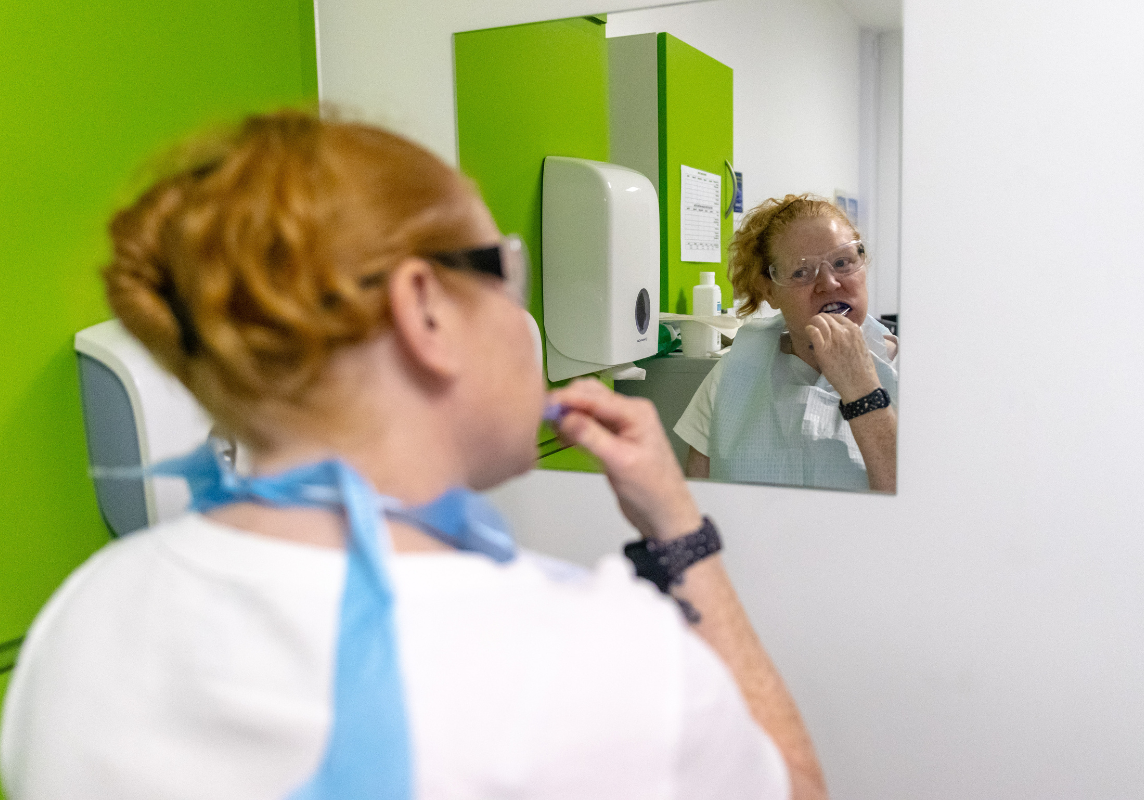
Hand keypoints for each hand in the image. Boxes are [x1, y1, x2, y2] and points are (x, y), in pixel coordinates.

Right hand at [547, 379, 701, 541]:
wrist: (663, 513)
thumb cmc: (650, 490)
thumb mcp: (620, 462)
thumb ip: (592, 437)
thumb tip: (564, 417)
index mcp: (635, 412)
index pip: (595, 397)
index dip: (567, 398)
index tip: (542, 405)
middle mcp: (628, 411)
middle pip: (589, 394)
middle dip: (566, 403)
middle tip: (543, 418)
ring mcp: (620, 423)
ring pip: (586, 407)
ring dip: (568, 414)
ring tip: (552, 430)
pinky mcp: (612, 437)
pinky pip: (588, 423)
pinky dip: (573, 426)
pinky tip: (563, 438)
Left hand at [805, 313, 881, 402]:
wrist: (859, 385)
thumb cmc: (863, 370)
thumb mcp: (861, 347)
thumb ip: (853, 338)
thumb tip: (845, 334)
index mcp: (854, 330)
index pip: (838, 317)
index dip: (830, 320)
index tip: (826, 326)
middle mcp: (843, 331)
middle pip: (826, 317)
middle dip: (820, 320)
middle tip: (817, 328)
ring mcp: (832, 340)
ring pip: (818, 321)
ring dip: (813, 323)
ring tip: (810, 330)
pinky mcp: (822, 350)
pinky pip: (813, 332)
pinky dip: (809, 329)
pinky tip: (808, 332)